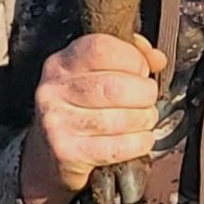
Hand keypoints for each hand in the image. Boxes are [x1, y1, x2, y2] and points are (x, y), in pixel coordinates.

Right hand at [20, 33, 165, 203]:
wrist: (47, 154)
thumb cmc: (79, 108)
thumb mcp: (95, 73)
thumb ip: (128, 56)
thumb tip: (157, 58)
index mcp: (62, 63)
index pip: (101, 48)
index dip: (132, 57)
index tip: (143, 69)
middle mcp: (54, 90)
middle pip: (114, 86)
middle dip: (144, 93)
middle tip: (148, 98)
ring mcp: (57, 122)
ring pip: (120, 118)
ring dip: (144, 119)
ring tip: (145, 118)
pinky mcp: (67, 153)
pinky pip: (117, 147)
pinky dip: (139, 142)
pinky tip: (140, 139)